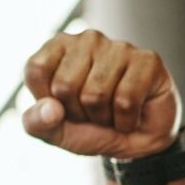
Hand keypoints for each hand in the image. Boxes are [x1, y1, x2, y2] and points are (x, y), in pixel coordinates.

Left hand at [21, 30, 180, 158]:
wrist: (133, 144)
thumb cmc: (89, 129)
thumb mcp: (53, 132)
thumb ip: (36, 123)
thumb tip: (50, 109)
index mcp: (58, 47)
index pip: (36, 69)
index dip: (47, 100)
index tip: (62, 106)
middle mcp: (87, 40)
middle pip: (64, 84)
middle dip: (77, 111)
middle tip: (91, 111)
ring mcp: (119, 47)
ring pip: (95, 94)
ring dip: (102, 117)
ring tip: (111, 111)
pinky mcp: (148, 60)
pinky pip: (126, 100)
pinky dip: (125, 120)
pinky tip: (130, 114)